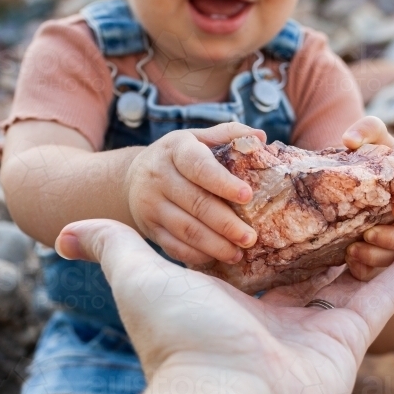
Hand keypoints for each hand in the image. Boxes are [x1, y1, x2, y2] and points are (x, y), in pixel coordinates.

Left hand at [55, 219, 393, 393]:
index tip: (273, 183)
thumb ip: (109, 247)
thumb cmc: (183, 340)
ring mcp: (311, 325)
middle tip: (338, 188)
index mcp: (226, 296)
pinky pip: (383, 296)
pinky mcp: (349, 337)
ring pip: (347, 272)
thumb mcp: (137, 278)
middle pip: (301, 259)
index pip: (247, 246)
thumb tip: (63, 231)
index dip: (260, 216)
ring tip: (387, 204)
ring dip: (368, 240)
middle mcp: (269, 312)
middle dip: (318, 228)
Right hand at [124, 122, 263, 264]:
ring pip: (186, 229)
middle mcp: (159, 176)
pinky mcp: (149, 228)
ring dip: (215, 245)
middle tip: (250, 237)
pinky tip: (217, 258)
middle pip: (196, 203)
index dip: (223, 182)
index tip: (247, 196)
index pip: (199, 166)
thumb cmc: (179, 157)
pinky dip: (197, 255)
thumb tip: (260, 136)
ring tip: (238, 253)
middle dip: (226, 223)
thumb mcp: (197, 138)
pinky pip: (174, 246)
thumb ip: (228, 134)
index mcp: (176, 149)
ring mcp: (151, 204)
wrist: (133, 177)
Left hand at [340, 117, 393, 280]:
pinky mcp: (383, 258)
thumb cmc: (373, 159)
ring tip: (353, 251)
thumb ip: (368, 129)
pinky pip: (379, 273)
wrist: (357, 189)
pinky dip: (365, 270)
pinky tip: (348, 264)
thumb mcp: (374, 141)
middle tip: (368, 234)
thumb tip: (350, 139)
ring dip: (378, 257)